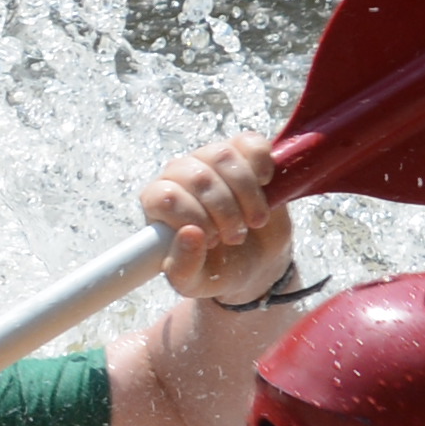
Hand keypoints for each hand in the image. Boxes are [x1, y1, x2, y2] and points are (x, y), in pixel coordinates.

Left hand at [139, 134, 293, 307]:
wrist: (254, 261)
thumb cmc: (215, 268)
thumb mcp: (193, 282)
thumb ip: (183, 267)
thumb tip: (189, 234)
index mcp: (158, 203)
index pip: (166, 196)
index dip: (194, 218)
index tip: (212, 240)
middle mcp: (179, 175)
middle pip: (198, 177)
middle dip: (224, 212)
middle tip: (235, 237)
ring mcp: (210, 160)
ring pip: (223, 156)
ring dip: (245, 194)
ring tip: (254, 221)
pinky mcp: (243, 153)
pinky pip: (250, 143)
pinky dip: (261, 163)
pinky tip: (266, 185)